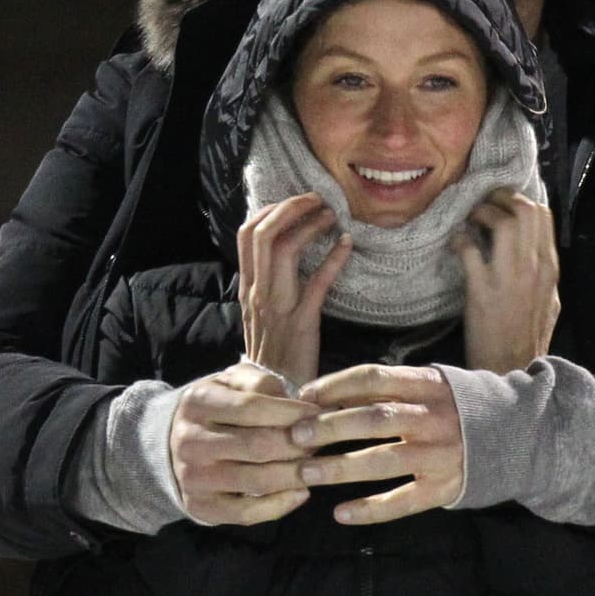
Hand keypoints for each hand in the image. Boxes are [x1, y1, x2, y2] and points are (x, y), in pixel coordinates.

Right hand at [169, 360, 321, 524]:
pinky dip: (280, 505)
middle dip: (298, 445)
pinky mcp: (201, 507)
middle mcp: (191, 441)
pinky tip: (301, 492)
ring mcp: (194, 477)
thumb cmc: (217, 409)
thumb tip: (298, 405)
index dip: (291, 412)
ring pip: (257, 481)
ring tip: (317, 466)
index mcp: (198, 403)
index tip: (317, 414)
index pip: (252, 407)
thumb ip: (261, 383)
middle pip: (258, 446)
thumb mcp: (231, 383)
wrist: (170, 444)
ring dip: (296, 475)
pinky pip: (247, 513)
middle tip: (321, 442)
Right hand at [236, 193, 351, 388]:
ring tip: (331, 216)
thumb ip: (268, 282)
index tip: (297, 202)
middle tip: (318, 200)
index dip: (272, 209)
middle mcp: (258, 292)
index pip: (247, 233)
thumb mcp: (261, 314)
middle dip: (292, 207)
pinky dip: (333, 259)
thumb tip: (285, 248)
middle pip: (263, 232)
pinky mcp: (302, 323)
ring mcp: (278, 307)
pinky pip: (317, 283)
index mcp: (248, 287)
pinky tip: (347, 244)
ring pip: (284, 249)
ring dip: (311, 225)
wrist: (275, 395)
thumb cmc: (274, 353)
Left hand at [294, 365, 464, 523]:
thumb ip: (387, 389)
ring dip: (341, 467)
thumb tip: (326, 395)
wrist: (515, 434)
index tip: (305, 397)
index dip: (336, 386)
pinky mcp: (443, 488)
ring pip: (383, 461)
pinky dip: (370, 510)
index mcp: (427, 385)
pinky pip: (402, 502)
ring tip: (306, 472)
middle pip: (374, 419)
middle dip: (331, 427)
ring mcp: (439, 455)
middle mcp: (433, 419)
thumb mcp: (430, 385)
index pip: (374, 379)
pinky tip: (340, 514)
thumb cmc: (456, 407)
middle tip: (296, 436)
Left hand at [452, 188, 559, 372]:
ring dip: (481, 212)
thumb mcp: (548, 300)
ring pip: (503, 222)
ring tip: (470, 219)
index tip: (502, 201)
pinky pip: (470, 249)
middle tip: (483, 202)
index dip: (519, 199)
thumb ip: (541, 270)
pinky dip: (460, 239)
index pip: (543, 215)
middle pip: (525, 210)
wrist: (512, 371)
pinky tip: (455, 243)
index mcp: (549, 269)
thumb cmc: (526, 337)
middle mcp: (534, 269)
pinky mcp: (483, 292)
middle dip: (500, 198)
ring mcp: (509, 279)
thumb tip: (529, 243)